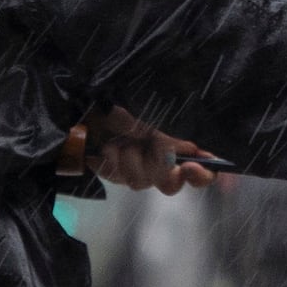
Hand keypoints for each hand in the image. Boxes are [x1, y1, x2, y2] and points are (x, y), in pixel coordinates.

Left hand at [74, 107, 225, 194]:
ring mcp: (136, 169)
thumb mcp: (148, 113)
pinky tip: (102, 151)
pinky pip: (116, 179)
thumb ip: (168, 137)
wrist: (84, 104)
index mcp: (175, 144)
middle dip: (154, 168)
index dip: (202, 174)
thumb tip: (190, 152)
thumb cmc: (119, 102)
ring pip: (139, 183)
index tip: (190, 167)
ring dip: (126, 162)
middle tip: (139, 149)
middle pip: (170, 184)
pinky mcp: (113, 173)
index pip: (202, 168)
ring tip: (113, 143)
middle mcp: (159, 161)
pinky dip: (108, 164)